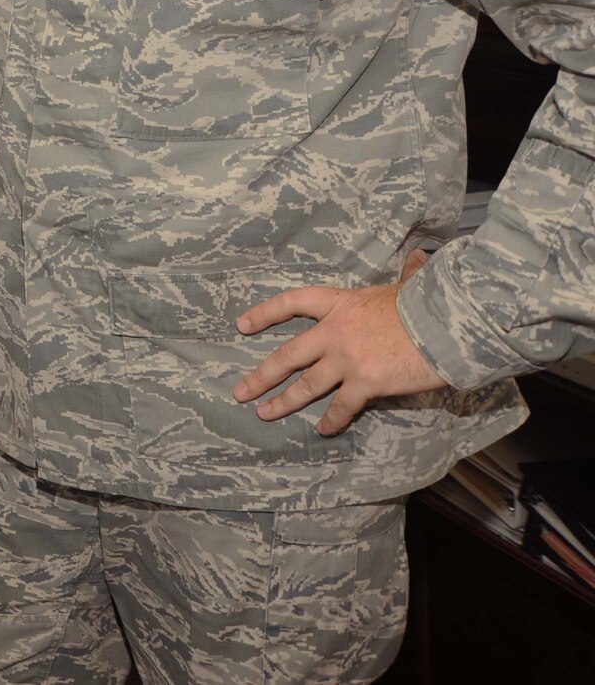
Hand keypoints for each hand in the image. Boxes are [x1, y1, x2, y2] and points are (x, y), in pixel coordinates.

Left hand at [232, 249, 445, 435]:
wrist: (446, 325)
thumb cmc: (428, 302)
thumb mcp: (406, 284)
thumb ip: (406, 274)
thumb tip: (419, 257)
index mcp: (340, 303)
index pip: (292, 303)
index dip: (264, 313)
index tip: (242, 325)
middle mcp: (334, 332)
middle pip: (288, 355)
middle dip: (262, 376)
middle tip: (240, 391)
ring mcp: (347, 360)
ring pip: (306, 385)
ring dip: (284, 402)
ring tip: (264, 413)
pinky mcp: (365, 384)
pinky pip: (341, 407)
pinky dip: (332, 420)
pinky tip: (324, 429)